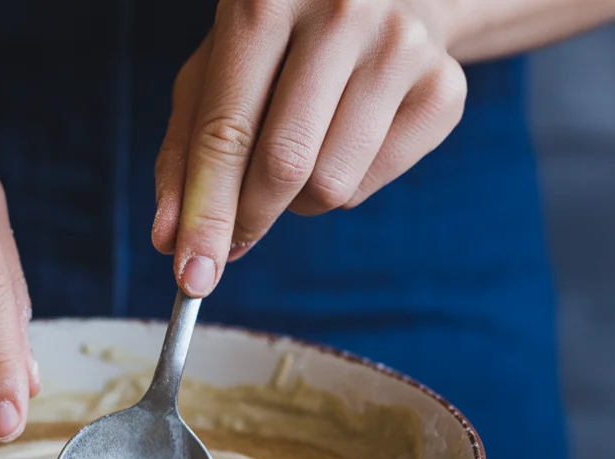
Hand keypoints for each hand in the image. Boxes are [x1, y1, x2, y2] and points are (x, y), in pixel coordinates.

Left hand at [152, 0, 466, 295]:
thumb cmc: (279, 39)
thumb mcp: (217, 70)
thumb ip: (187, 151)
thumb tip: (169, 240)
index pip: (227, 132)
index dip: (206, 215)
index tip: (191, 276)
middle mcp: (341, 12)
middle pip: (284, 165)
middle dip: (248, 219)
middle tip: (234, 238)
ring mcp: (401, 46)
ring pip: (331, 185)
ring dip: (297, 200)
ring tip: (298, 150)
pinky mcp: (445, 86)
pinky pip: (370, 185)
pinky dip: (342, 187)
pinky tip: (342, 139)